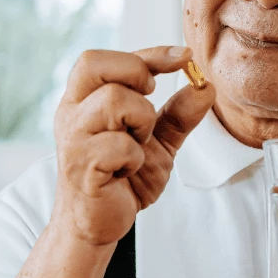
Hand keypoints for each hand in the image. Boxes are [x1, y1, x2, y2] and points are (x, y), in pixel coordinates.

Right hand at [51, 46, 215, 246]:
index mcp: (84, 99)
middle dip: (136, 75)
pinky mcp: (80, 166)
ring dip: (142, 121)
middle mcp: (72, 112)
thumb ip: (179, 115)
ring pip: (114, 100)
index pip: (110, 59)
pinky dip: (134, 158)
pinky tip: (126, 171)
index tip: (186, 57)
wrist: (102, 224)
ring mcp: (73, 138)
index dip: (151, 53)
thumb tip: (205, 86)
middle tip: (150, 101)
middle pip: (95, 64)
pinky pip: (119, 145)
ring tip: (137, 146)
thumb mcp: (158, 141)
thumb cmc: (122, 179)